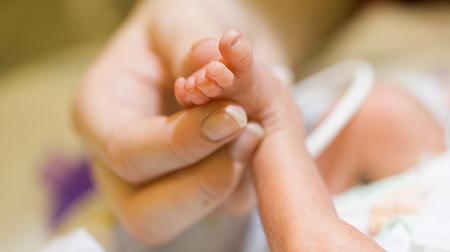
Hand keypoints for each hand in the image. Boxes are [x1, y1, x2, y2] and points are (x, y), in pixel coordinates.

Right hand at [73, 6, 261, 244]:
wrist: (209, 44)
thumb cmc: (181, 27)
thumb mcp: (178, 17)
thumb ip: (190, 42)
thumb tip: (212, 62)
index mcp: (98, 113)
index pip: (125, 152)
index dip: (180, 143)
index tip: (233, 115)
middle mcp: (118, 160)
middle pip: (144, 211)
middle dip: (203, 181)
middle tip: (250, 131)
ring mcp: (153, 182)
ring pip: (183, 219)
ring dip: (229, 184)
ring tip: (256, 131)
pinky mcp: (191, 189)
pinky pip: (220, 208)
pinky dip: (245, 182)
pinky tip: (254, 140)